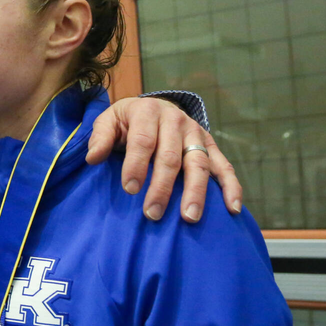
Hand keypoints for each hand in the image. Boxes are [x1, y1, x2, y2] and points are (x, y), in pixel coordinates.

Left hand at [86, 96, 241, 223]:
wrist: (155, 107)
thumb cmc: (128, 121)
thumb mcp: (109, 120)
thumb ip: (100, 137)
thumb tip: (93, 158)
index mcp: (148, 112)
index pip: (143, 141)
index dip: (136, 165)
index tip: (130, 190)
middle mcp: (176, 121)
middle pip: (171, 157)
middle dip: (162, 187)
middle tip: (152, 214)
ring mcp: (196, 134)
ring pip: (199, 164)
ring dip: (195, 191)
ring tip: (189, 217)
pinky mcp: (210, 145)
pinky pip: (224, 166)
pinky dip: (231, 186)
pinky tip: (232, 208)